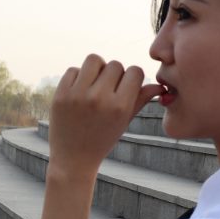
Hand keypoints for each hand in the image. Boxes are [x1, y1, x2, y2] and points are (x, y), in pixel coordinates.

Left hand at [48, 54, 163, 181]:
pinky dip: (78, 77)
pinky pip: (73, 69)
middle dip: (114, 75)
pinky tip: (79, 91)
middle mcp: (100, 99)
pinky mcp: (61, 94)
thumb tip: (158, 85)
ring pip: (94, 59)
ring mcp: (78, 96)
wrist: (73, 159)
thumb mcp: (124, 122)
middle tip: (108, 90)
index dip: (132, 78)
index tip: (126, 87)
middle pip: (115, 64)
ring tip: (94, 83)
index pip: (135, 71)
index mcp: (120, 107)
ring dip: (96, 68)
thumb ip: (140, 100)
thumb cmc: (102, 140)